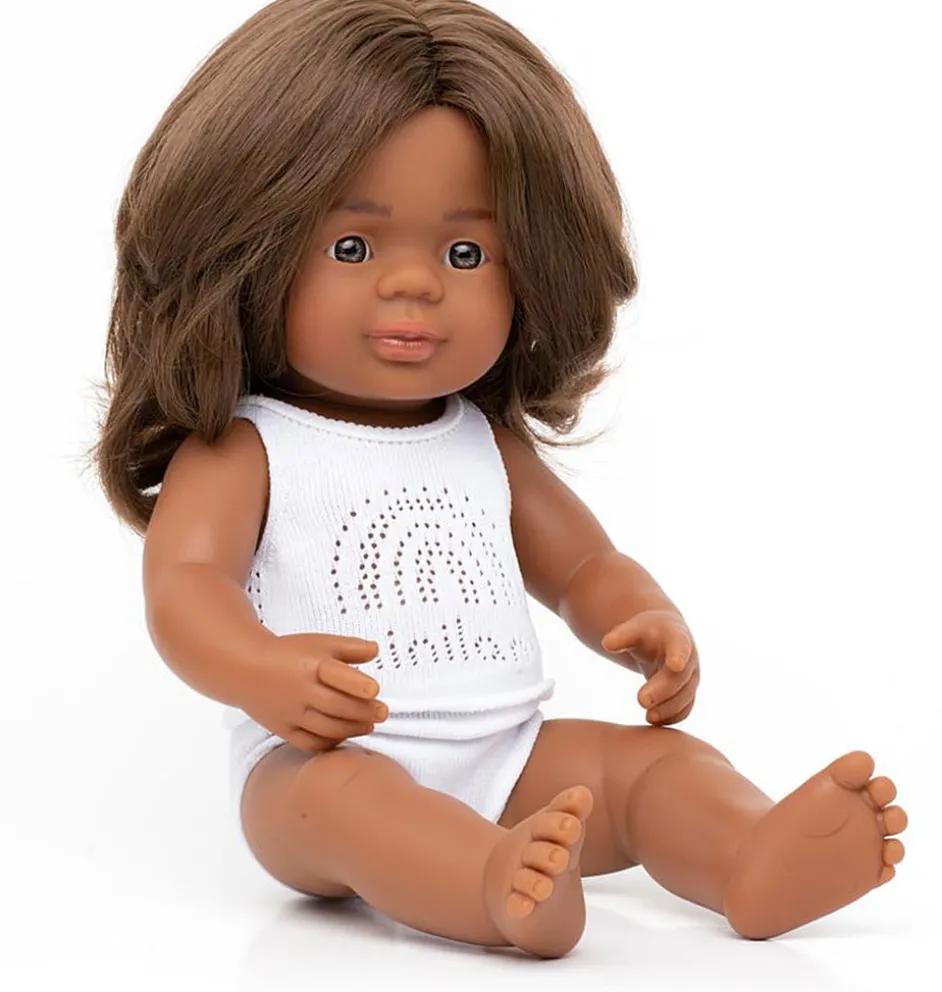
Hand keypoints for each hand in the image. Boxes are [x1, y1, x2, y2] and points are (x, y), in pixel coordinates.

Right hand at [239, 632, 387, 751]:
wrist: (246, 668)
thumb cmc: (289, 654)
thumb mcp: (320, 642)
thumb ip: (350, 647)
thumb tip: (376, 650)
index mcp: (311, 665)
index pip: (337, 676)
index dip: (358, 685)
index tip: (374, 690)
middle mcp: (300, 690)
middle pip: (337, 706)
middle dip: (363, 712)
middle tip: (383, 713)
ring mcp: (290, 712)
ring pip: (326, 727)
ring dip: (352, 729)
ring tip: (369, 725)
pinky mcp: (282, 728)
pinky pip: (309, 742)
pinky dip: (329, 742)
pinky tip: (344, 735)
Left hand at [600, 609, 699, 725]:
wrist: (663, 638)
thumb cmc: (646, 632)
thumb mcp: (634, 628)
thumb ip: (622, 635)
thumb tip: (606, 643)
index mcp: (677, 637)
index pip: (680, 645)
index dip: (679, 655)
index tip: (675, 665)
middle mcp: (689, 659)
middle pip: (679, 677)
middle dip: (662, 690)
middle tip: (641, 700)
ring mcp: (690, 678)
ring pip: (684, 697)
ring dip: (668, 709)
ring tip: (648, 717)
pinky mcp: (686, 693)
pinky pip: (684, 709)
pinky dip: (671, 717)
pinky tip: (654, 721)